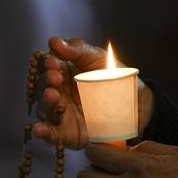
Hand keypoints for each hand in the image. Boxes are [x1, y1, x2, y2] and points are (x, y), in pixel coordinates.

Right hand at [33, 37, 154, 148]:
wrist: (138, 104)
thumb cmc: (116, 79)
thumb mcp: (100, 59)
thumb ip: (78, 50)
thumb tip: (54, 41)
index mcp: (63, 72)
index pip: (47, 66)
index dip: (47, 63)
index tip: (54, 62)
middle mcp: (59, 93)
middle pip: (42, 86)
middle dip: (46, 81)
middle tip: (55, 77)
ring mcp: (62, 115)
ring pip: (45, 109)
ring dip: (45, 102)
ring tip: (52, 96)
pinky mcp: (69, 134)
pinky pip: (52, 135)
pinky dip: (44, 133)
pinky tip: (39, 129)